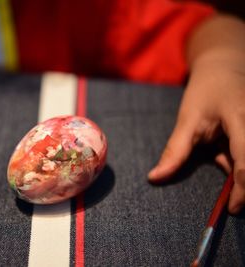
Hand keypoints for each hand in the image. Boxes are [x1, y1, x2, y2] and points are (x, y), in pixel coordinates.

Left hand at [148, 61, 244, 213]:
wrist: (223, 67)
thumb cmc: (205, 92)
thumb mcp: (187, 120)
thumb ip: (175, 151)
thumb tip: (154, 178)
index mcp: (242, 120)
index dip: (243, 190)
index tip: (232, 209)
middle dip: (244, 186)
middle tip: (231, 202)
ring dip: (238, 170)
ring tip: (217, 148)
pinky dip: (236, 159)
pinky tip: (221, 144)